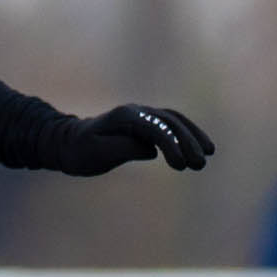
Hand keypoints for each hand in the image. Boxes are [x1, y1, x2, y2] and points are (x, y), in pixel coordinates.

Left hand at [49, 104, 214, 175]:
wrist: (68, 144)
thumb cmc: (80, 151)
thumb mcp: (97, 152)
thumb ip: (123, 148)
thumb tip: (151, 149)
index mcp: (124, 116)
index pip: (155, 128)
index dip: (172, 145)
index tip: (182, 165)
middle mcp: (136, 111)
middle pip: (169, 122)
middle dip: (188, 142)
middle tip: (200, 164)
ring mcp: (142, 115)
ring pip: (175, 121)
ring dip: (193, 137)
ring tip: (208, 155)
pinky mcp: (146, 124)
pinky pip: (172, 126)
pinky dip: (187, 135)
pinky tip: (200, 148)